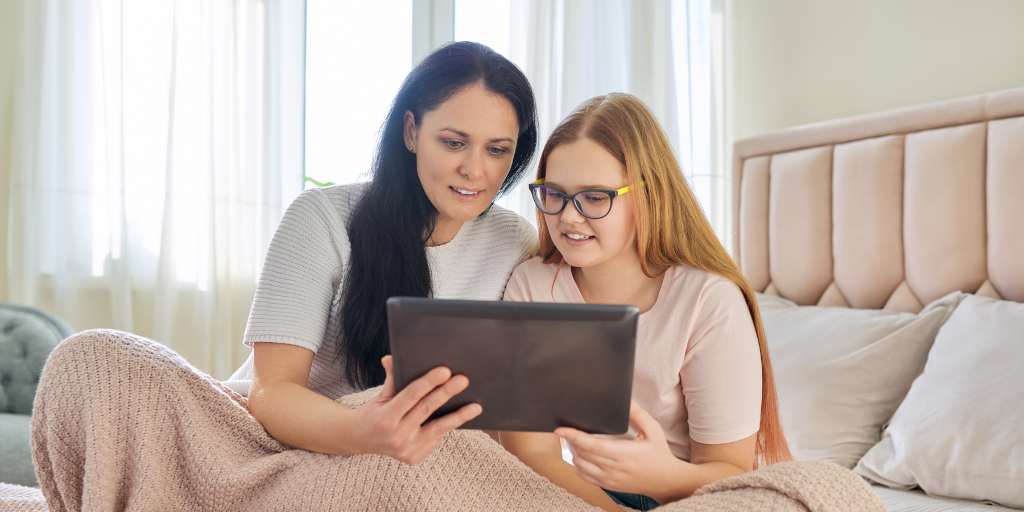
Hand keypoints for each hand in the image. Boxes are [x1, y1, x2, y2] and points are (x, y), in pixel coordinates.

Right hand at [351, 355, 481, 463]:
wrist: (359, 440)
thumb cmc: (373, 412)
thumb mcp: (380, 395)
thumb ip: (391, 378)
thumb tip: (391, 357)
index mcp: (385, 417)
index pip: (411, 395)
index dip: (429, 382)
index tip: (445, 371)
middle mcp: (396, 436)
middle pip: (427, 410)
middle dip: (446, 393)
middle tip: (463, 380)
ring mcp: (406, 450)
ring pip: (437, 429)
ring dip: (458, 417)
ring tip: (476, 407)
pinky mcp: (414, 458)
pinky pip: (435, 440)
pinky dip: (446, 428)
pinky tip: (459, 418)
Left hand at [555, 401, 687, 500]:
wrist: (667, 481)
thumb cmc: (659, 454)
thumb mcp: (653, 430)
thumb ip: (638, 415)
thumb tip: (626, 400)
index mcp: (623, 454)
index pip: (591, 445)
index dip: (573, 437)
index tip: (560, 429)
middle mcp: (614, 468)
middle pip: (581, 454)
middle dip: (571, 441)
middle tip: (567, 429)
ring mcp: (610, 479)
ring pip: (580, 466)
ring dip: (574, 453)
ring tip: (574, 441)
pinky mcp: (608, 486)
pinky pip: (585, 477)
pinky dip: (578, 466)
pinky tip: (580, 456)